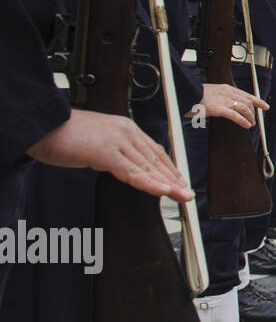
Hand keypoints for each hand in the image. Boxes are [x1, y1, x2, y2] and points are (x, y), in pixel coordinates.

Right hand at [26, 109, 191, 201]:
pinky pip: (133, 172)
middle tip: (187, 193)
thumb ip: (113, 152)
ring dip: (168, 184)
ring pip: (149, 167)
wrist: (42, 125)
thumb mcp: (97, 142)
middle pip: (156, 159)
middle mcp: (126, 132)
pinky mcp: (106, 153)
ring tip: (183, 196)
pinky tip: (163, 191)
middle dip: (174, 178)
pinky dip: (150, 183)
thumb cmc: (63, 135)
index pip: (155, 150)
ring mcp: (117, 141)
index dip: (169, 168)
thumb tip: (123, 166)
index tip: (179, 181)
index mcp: (126, 128)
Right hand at [194, 82, 268, 128]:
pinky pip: (235, 115)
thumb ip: (220, 96)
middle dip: (253, 112)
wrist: (184, 92)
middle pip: (247, 102)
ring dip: (250, 118)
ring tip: (251, 125)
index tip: (265, 106)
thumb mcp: (211, 92)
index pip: (247, 94)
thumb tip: (226, 105)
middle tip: (254, 121)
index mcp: (226, 88)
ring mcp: (223, 100)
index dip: (258, 101)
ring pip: (244, 108)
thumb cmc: (195, 94)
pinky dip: (243, 121)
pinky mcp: (218, 108)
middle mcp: (227, 92)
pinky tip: (246, 126)